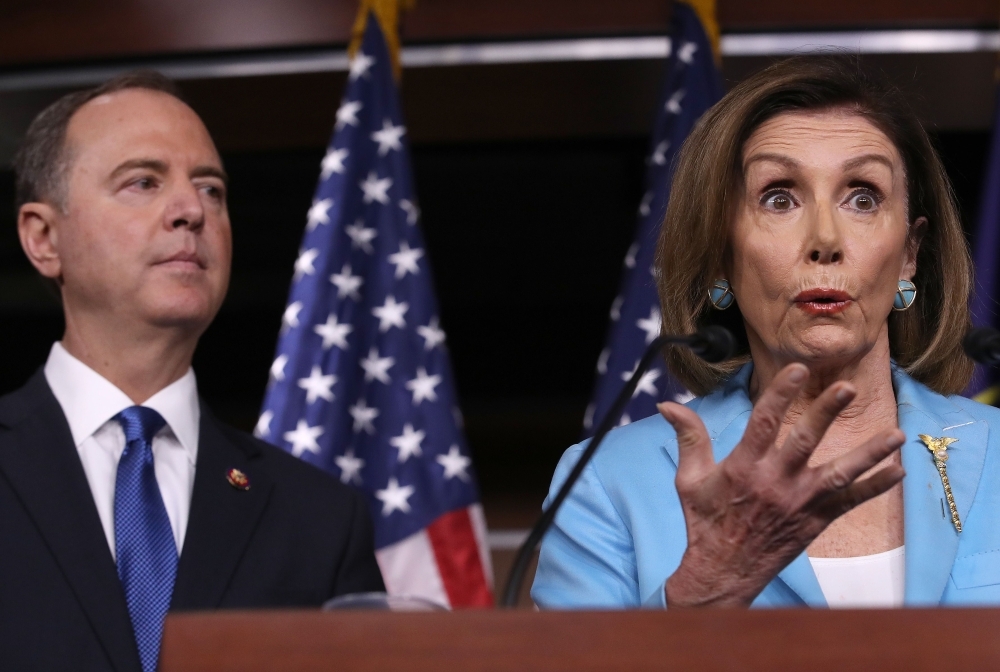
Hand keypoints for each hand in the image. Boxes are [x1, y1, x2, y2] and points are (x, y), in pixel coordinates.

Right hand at [659, 363, 904, 607]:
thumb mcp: (689, 479)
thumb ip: (688, 438)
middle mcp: (774, 483)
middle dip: (826, 413)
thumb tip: (667, 404)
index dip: (781, 393)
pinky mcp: (815, 520)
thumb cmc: (704, 522)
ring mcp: (799, 503)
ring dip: (868, 454)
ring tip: (895, 435)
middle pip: (804, 441)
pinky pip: (850, 502)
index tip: (798, 370)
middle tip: (847, 388)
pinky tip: (898, 470)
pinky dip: (875, 487)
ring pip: (839, 473)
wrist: (722, 572)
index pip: (764, 422)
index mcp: (743, 468)